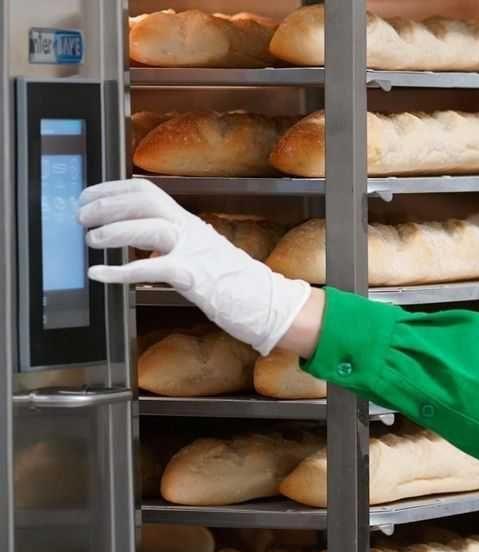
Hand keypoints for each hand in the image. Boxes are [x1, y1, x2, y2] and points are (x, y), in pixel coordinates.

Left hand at [79, 179, 310, 354]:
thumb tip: (134, 241)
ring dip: (114, 231)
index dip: (112, 189)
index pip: (147, 192)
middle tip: (81, 215)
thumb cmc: (232, 285)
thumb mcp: (199, 255)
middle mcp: (191, 231)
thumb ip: (170, 245)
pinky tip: (99, 274)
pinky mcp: (195, 277)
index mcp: (189, 224)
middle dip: (108, 204)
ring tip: (91, 239)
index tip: (87, 196)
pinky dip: (120, 272)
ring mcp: (195, 252)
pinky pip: (152, 269)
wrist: (267, 304)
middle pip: (146, 202)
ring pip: (150, 228)